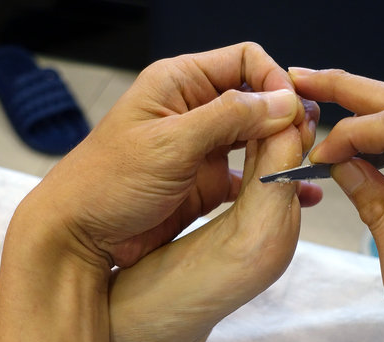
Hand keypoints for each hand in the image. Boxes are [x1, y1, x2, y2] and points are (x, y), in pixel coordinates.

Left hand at [0, 43, 321, 341]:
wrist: (78, 236)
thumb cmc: (107, 183)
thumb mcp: (169, 144)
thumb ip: (227, 118)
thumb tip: (283, 102)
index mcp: (179, 84)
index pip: (244, 61)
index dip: (273, 81)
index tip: (292, 111)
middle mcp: (194, 111)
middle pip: (255, 99)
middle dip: (283, 117)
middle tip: (305, 141)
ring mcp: (201, 148)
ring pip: (256, 138)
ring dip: (282, 148)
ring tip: (304, 165)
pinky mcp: (205, 183)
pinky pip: (248, 176)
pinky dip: (270, 181)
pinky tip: (293, 193)